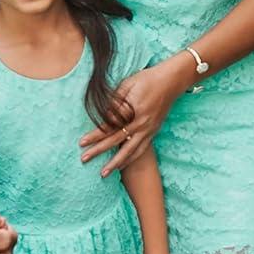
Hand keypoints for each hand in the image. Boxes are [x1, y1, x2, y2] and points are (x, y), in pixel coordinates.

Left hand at [79, 59, 187, 175]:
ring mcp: (149, 130)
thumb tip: (102, 116)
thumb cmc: (147, 79)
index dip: (95, 135)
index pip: (110, 126)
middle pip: (116, 141)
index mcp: (133, 111)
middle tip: (84, 159)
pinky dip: (130, 159)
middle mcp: (141, 124)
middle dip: (99, 151)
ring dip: (115, 163)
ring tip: (103, 174)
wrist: (171, 81)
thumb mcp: (127, 85)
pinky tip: (121, 166)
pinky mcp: (153, 132)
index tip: (82, 142)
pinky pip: (140, 150)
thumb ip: (114, 101)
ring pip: (129, 151)